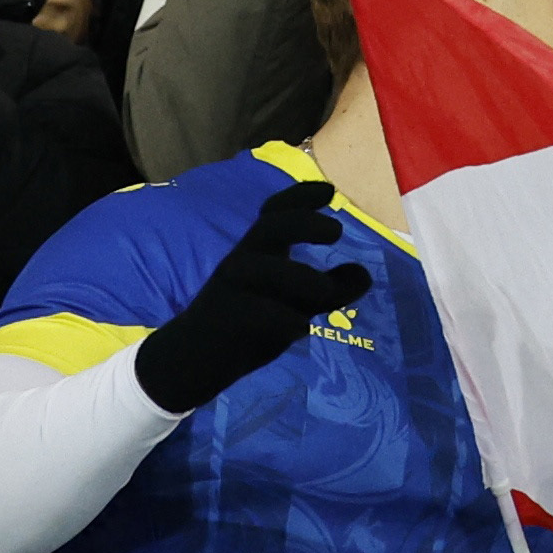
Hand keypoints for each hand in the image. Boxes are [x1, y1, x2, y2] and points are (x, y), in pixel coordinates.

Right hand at [136, 175, 368, 412]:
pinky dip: (284, 320)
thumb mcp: (292, 304)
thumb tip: (364, 273)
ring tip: (326, 292)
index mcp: (257, 253)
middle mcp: (241, 263)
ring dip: (300, 277)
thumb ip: (328, 290)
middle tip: (337, 230)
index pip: (275, 213)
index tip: (329, 191)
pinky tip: (302, 330)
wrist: (188, 361)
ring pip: (261, 269)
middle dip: (304, 222)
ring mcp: (229, 291)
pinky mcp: (222, 321)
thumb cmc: (245, 324)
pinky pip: (255, 313)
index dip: (300, 197)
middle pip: (268, 228)